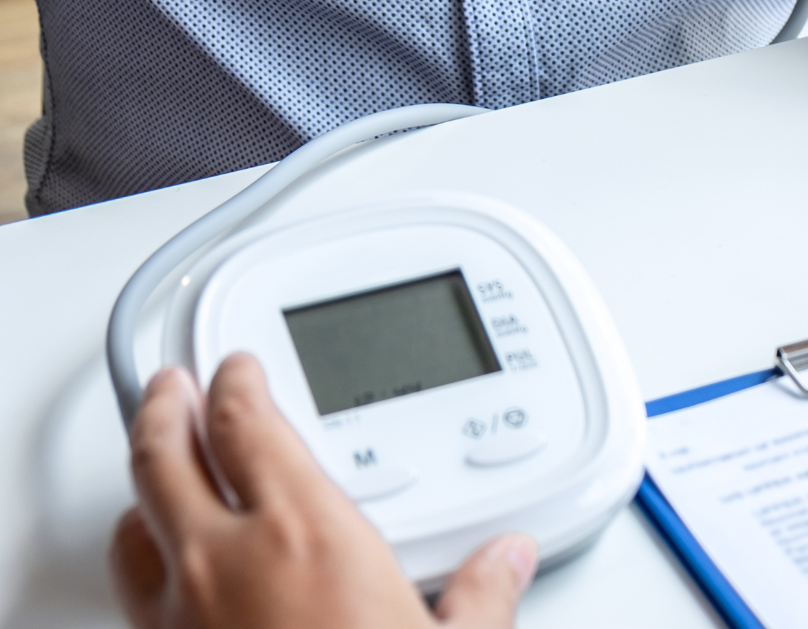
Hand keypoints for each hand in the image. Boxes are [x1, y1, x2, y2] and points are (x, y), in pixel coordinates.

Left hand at [110, 355, 537, 628]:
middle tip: (172, 386)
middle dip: (165, 409)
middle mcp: (225, 561)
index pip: (249, 424)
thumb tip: (510, 562)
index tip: (238, 371)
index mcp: (305, 530)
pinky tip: (159, 574)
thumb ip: (483, 594)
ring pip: (133, 525)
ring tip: (155, 472)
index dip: (237, 385)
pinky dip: (139, 565)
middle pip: (165, 455)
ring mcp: (179, 618)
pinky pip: (129, 595)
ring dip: (143, 487)